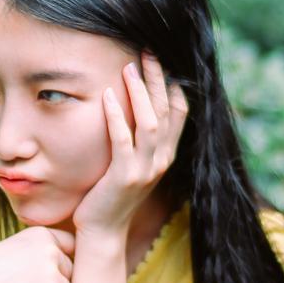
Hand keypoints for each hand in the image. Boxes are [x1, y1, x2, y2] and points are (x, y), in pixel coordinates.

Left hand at [70, 51, 189, 240]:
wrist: (103, 231)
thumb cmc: (112, 194)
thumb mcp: (133, 164)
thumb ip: (139, 140)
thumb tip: (135, 106)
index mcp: (166, 155)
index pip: (180, 112)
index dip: (174, 84)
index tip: (162, 59)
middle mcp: (162, 160)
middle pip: (167, 110)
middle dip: (158, 78)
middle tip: (146, 51)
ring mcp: (145, 169)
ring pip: (150, 122)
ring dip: (140, 91)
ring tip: (129, 67)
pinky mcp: (124, 176)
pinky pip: (123, 140)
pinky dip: (116, 115)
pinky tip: (108, 96)